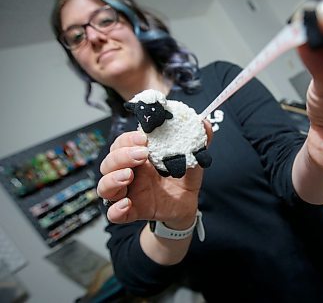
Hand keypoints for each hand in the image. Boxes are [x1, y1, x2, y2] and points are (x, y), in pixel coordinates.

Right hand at [97, 121, 211, 226]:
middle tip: (141, 155)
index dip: (127, 139)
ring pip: (104, 186)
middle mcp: (130, 173)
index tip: (143, 138)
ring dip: (112, 179)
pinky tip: (126, 204)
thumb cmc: (183, 178)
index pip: (122, 143)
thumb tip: (204, 123)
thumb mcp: (192, 158)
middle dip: (120, 156)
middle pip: (109, 162)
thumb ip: (198, 141)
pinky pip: (114, 213)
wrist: (188, 204)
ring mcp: (129, 192)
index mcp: (139, 157)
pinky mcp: (132, 211)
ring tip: (128, 176)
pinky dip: (115, 209)